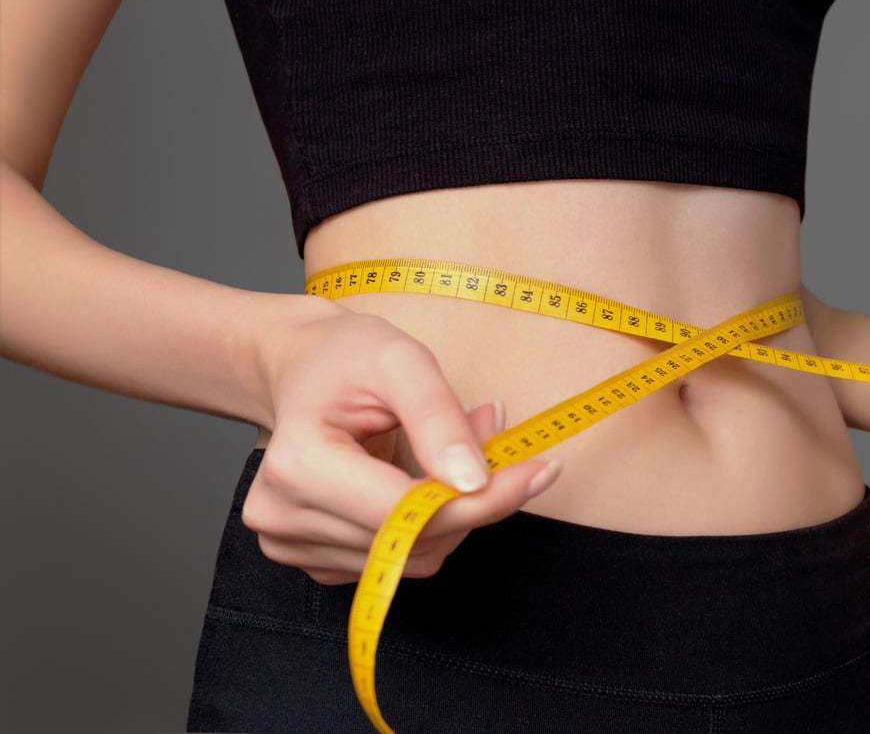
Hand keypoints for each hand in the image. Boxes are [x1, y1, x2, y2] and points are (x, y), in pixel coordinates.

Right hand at [241, 301, 561, 583]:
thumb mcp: (400, 360)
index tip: (539, 470)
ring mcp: (294, 545)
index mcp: (296, 465)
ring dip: (456, 511)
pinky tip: (425, 479)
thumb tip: (474, 481)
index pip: (403, 514)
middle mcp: (283, 516)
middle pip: (413, 542)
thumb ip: (438, 417)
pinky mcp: (317, 561)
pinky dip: (433, 524)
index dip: (479, 500)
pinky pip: (402, 560)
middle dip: (474, 499)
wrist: (302, 369)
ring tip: (452, 450)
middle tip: (505, 446)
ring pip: (415, 558)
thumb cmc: (346, 357)